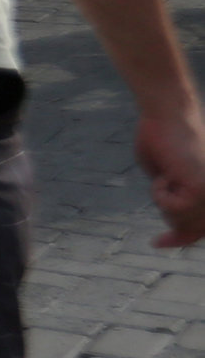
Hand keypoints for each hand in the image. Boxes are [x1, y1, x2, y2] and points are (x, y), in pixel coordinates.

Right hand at [138, 103, 204, 246]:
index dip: (180, 238)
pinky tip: (166, 173)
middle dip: (170, 220)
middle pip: (189, 229)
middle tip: (163, 199)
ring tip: (167, 173)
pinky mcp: (200, 188)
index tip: (157, 242)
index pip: (201, 229)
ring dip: (162, 199)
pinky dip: (160, 193)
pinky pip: (171, 207)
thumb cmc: (164, 140)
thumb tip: (174, 227)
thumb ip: (175, 201)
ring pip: (179, 220)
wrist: (167, 114)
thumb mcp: (167, 177)